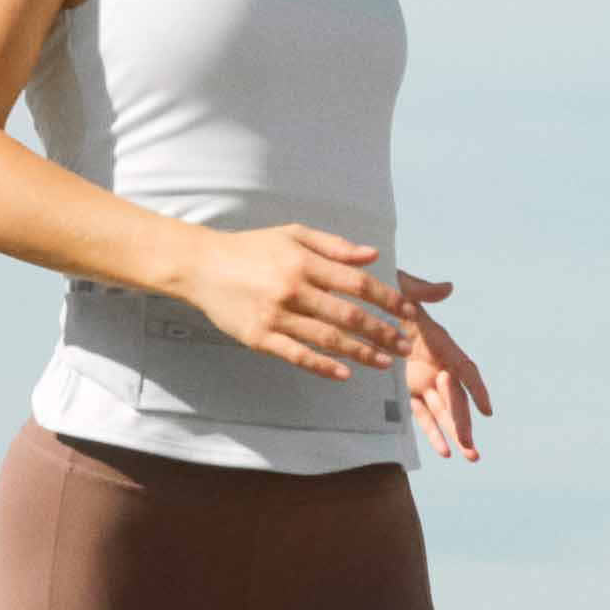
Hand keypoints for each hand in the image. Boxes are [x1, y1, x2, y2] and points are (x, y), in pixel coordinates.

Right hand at [177, 218, 404, 378]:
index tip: (408, 313)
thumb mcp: (293, 234)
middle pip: (348, 315)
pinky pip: (297, 355)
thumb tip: (373, 255)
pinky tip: (344, 374)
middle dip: (382, 332)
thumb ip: (334, 246)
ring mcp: (276, 316)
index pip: (357, 283)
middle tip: (404, 346)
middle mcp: (293, 289)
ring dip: (360, 352)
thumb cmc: (251, 248)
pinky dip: (322, 366)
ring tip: (384, 363)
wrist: (201, 266)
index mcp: (304, 262)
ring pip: (327, 339)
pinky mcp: (259, 338)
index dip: (387, 299)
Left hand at [395, 279, 490, 465]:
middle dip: (464, 422)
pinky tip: (443, 452)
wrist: (364, 302)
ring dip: (455, 433)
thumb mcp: (400, 286)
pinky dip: (432, 432)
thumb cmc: (385, 289)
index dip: (477, 389)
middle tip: (471, 446)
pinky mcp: (407, 388)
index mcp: (439, 342)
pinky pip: (422, 413)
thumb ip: (421, 290)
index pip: (464, 368)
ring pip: (443, 410)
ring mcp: (423, 377)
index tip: (488, 410)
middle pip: (455, 396)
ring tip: (469, 456)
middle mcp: (436, 362)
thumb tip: (447, 287)